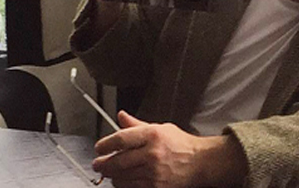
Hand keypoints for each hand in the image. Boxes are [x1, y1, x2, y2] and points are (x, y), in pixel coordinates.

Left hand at [93, 111, 245, 187]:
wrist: (200, 162)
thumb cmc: (181, 145)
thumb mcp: (161, 128)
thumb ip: (137, 125)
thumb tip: (121, 116)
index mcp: (153, 135)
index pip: (120, 139)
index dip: (105, 144)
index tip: (100, 147)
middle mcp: (152, 153)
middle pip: (117, 161)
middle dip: (102, 163)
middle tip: (98, 163)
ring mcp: (154, 172)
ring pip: (121, 177)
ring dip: (112, 175)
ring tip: (111, 171)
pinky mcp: (155, 186)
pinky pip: (130, 187)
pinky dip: (123, 184)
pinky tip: (123, 179)